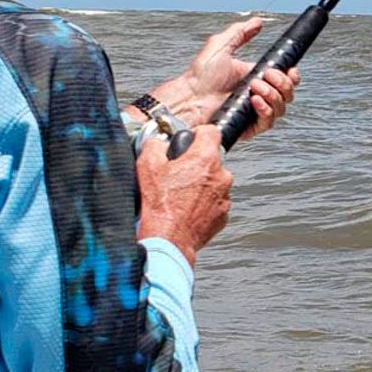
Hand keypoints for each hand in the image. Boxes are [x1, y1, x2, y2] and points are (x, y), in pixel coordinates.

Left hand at [127, 18, 301, 141]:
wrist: (190, 96)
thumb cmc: (200, 76)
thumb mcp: (221, 45)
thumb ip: (240, 32)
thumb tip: (257, 21)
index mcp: (256, 77)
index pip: (285, 79)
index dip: (291, 75)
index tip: (289, 70)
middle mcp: (259, 95)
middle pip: (287, 93)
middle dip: (282, 83)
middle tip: (265, 75)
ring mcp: (254, 111)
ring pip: (281, 108)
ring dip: (272, 95)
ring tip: (253, 87)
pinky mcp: (249, 126)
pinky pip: (268, 122)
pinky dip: (265, 110)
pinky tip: (254, 100)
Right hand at [136, 126, 232, 264]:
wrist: (168, 240)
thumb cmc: (159, 206)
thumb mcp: (147, 166)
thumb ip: (155, 145)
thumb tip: (158, 143)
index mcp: (206, 159)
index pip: (211, 131)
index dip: (197, 134)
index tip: (189, 140)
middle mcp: (221, 176)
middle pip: (211, 159)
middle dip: (196, 163)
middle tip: (177, 173)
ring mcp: (224, 197)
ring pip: (214, 181)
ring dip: (200, 184)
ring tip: (179, 195)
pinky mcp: (222, 215)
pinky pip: (214, 201)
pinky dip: (203, 203)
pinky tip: (185, 208)